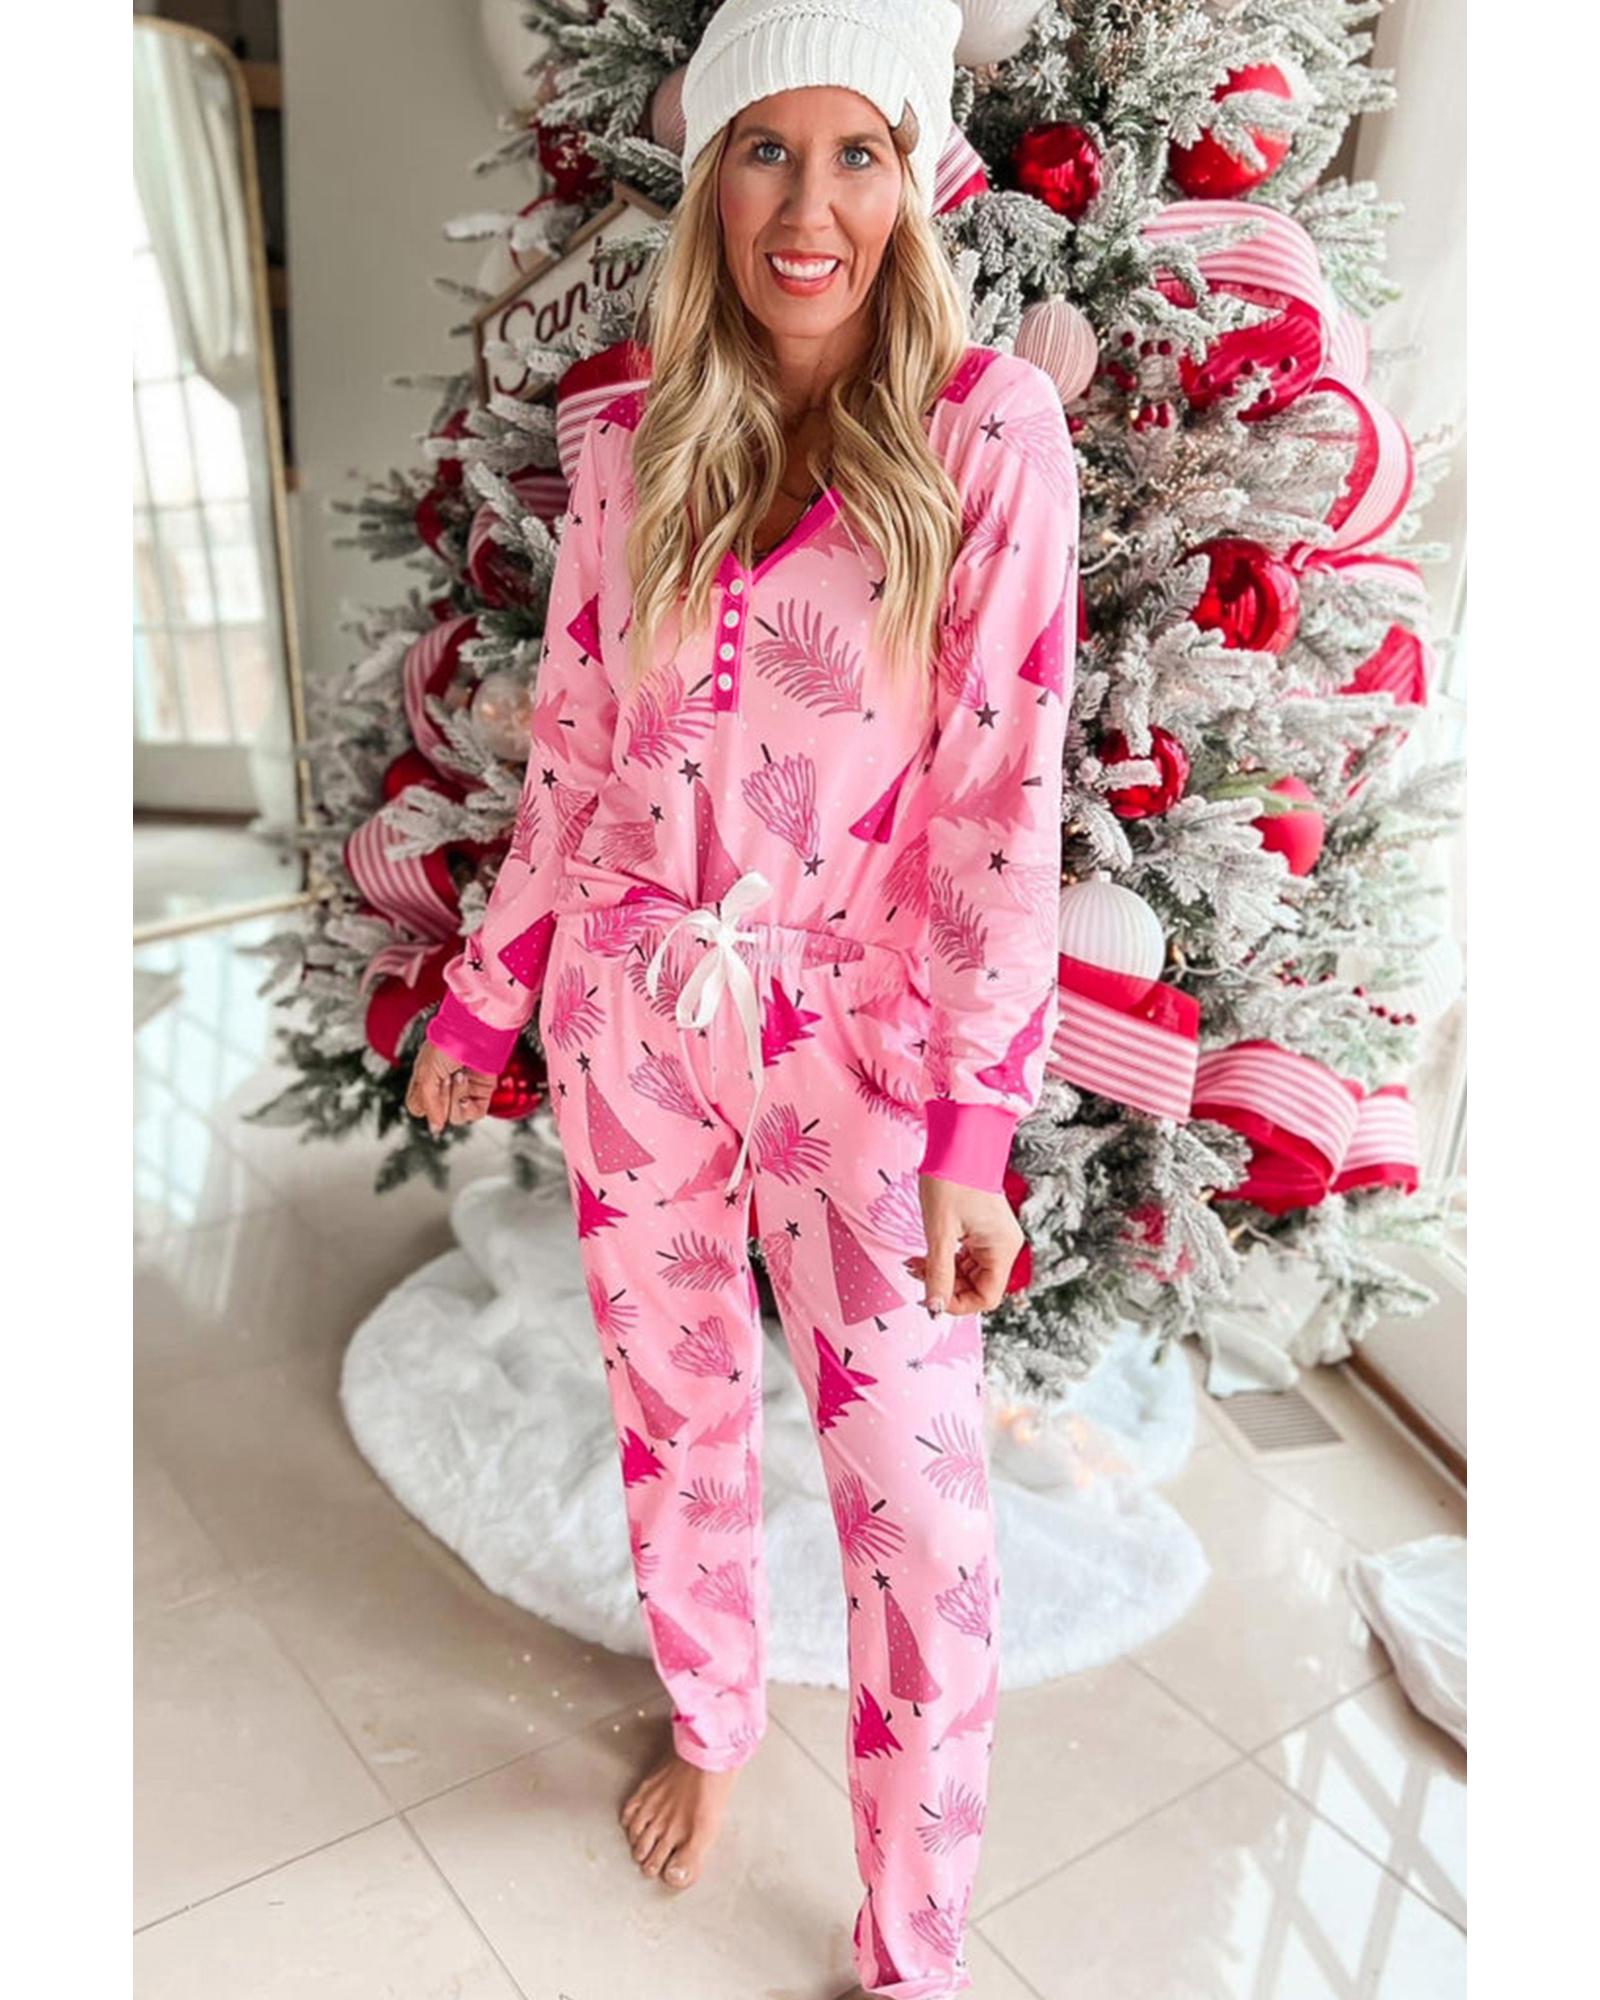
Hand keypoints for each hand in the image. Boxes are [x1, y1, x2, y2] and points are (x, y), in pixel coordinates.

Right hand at [405, 1037, 498, 1137]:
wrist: (473, 1033)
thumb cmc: (446, 1044)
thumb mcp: (425, 1073)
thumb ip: (428, 1103)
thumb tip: (435, 1127)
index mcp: (426, 1080)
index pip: (419, 1108)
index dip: (423, 1106)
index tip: (427, 1091)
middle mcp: (444, 1088)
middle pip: (438, 1115)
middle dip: (441, 1098)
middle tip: (443, 1079)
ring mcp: (463, 1092)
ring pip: (455, 1117)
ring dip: (455, 1097)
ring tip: (457, 1076)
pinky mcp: (481, 1093)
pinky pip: (473, 1114)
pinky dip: (470, 1103)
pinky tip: (467, 1084)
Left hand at [907, 1175, 1024, 1315]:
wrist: (958, 1142)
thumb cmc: (951, 1179)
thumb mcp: (939, 1231)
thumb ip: (938, 1273)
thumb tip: (934, 1309)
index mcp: (1001, 1249)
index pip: (987, 1298)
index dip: (958, 1304)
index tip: (930, 1297)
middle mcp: (1004, 1246)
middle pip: (978, 1286)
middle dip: (946, 1286)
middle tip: (915, 1272)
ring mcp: (994, 1237)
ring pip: (970, 1273)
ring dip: (943, 1273)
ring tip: (915, 1261)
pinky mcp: (983, 1229)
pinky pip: (967, 1257)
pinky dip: (947, 1259)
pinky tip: (926, 1253)